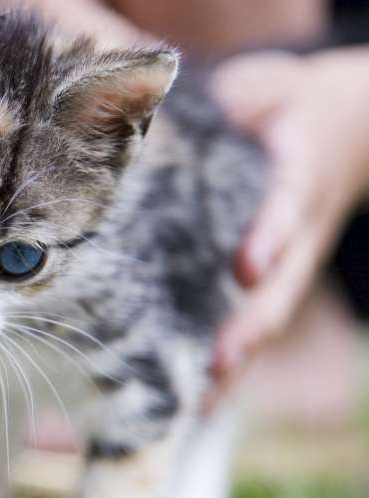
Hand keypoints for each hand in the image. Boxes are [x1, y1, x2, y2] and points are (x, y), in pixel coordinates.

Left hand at [208, 48, 368, 396]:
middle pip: (278, 288)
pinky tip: (195, 402)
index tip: (250, 267)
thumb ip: (230, 100)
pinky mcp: (271, 281)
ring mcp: (286, 264)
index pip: (287, 208)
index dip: (270, 237)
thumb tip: (153, 97)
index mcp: (299, 175)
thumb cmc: (287, 107)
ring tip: (197, 407)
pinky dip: (227, 363)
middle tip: (219, 366)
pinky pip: (250, 324)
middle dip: (248, 329)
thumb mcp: (266, 90)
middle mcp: (296, 232)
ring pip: (263, 320)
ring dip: (235, 364)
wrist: (343, 129)